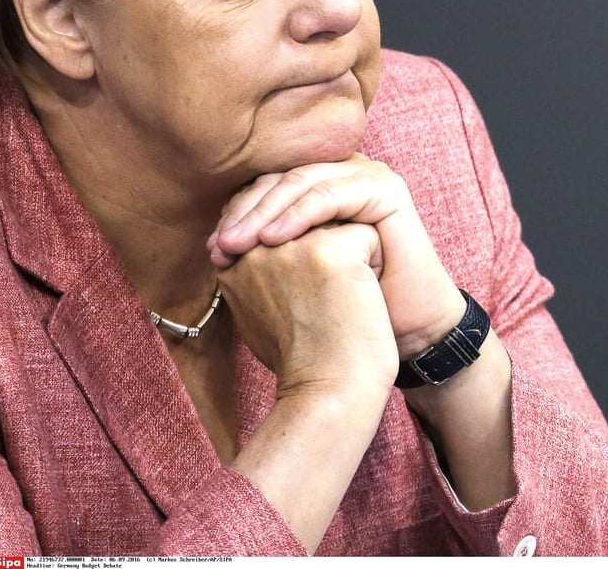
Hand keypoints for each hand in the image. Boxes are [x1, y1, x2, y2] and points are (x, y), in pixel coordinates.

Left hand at [208, 154, 465, 357]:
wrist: (400, 331)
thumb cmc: (347, 307)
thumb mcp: (296, 273)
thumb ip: (263, 250)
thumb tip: (212, 244)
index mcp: (322, 187)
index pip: (269, 185)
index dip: (238, 213)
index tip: (212, 250)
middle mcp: (345, 173)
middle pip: (282, 179)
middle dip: (246, 212)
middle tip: (221, 245)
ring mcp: (368, 176)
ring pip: (303, 182)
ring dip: (265, 212)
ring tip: (240, 244)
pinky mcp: (387, 189)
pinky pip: (331, 194)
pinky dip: (299, 214)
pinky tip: (275, 240)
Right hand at [217, 222, 398, 395]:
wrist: (329, 393)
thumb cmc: (303, 358)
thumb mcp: (263, 308)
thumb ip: (261, 268)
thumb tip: (276, 234)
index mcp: (232, 260)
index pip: (279, 219)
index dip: (309, 253)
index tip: (311, 302)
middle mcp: (254, 246)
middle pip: (310, 215)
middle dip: (329, 253)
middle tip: (328, 306)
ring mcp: (289, 246)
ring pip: (338, 220)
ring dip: (350, 255)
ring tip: (342, 301)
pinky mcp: (328, 250)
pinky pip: (367, 233)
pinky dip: (375, 264)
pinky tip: (360, 299)